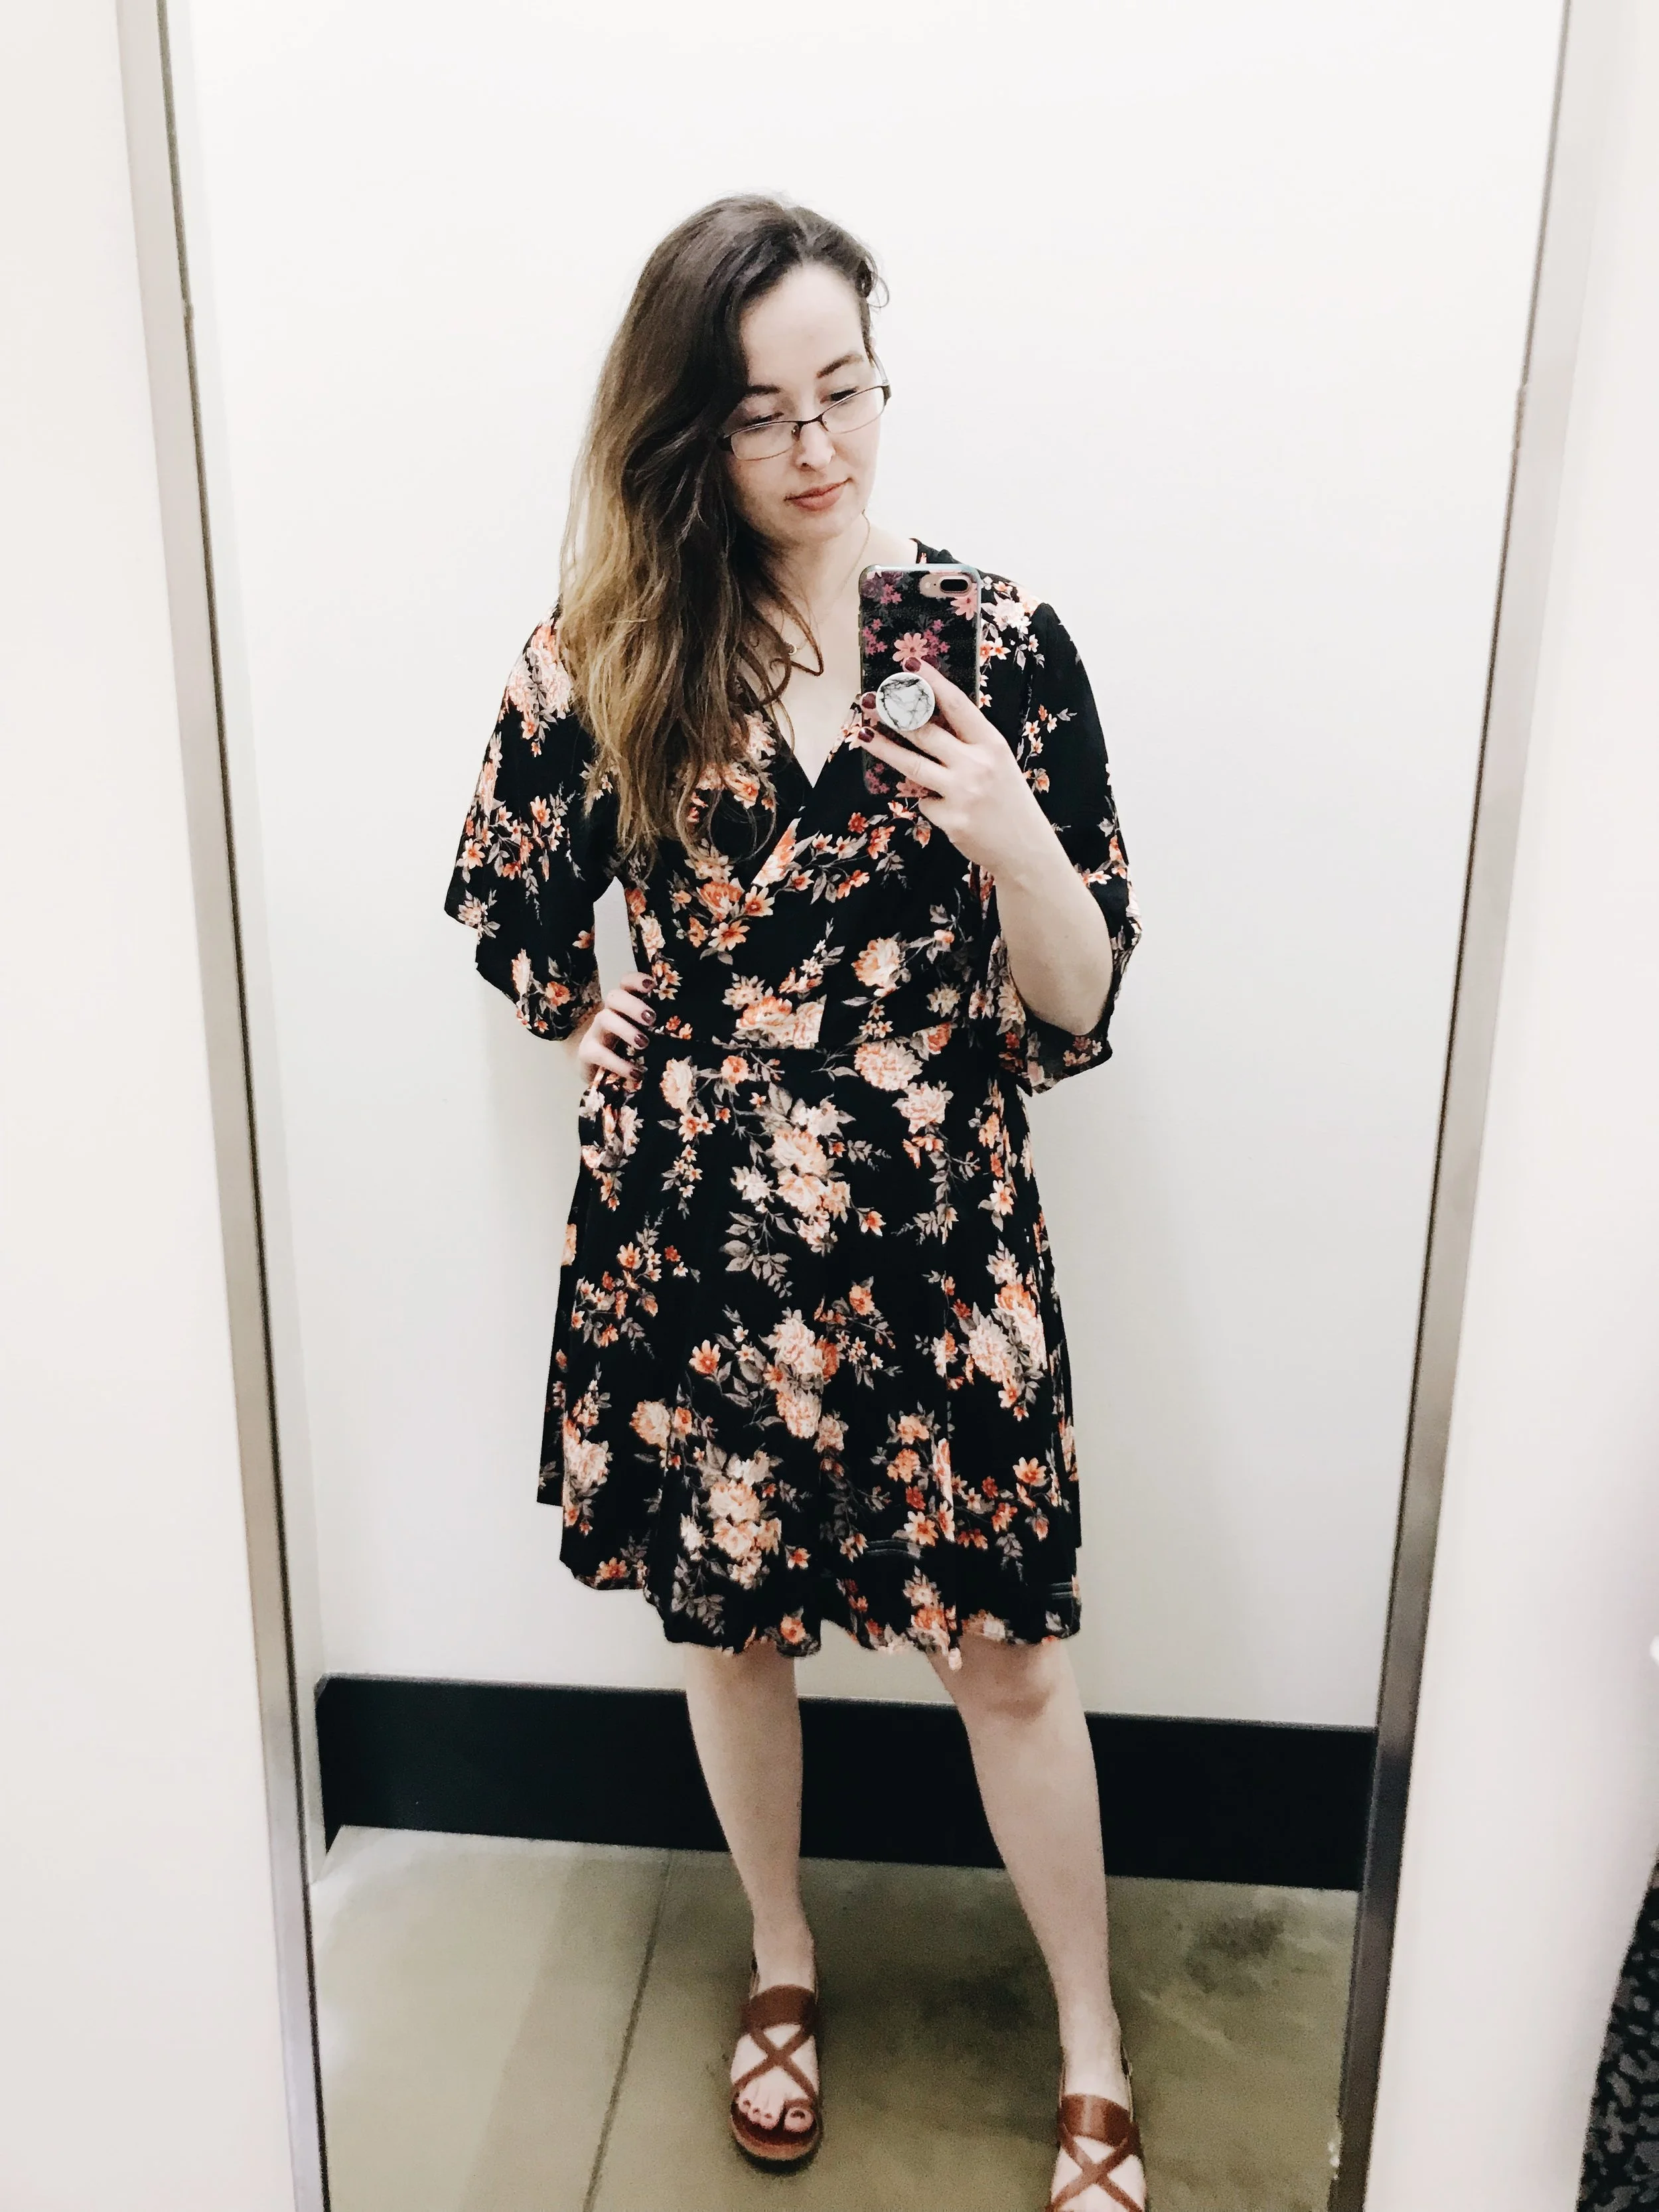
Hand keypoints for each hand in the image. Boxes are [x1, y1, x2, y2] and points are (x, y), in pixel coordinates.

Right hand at [573, 970, 655, 1081]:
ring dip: (625, 1029)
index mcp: (623, 1006)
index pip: (626, 983)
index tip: (652, 984)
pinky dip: (619, 1064)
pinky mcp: (587, 1053)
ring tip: (644, 1043)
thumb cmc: (627, 1050)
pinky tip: (636, 1073)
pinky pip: (600, 1054)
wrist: (598, 1073)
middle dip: (633, 1005)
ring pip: (605, 1019)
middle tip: (652, 1019)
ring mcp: (595, 1032)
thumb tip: (691, 1033)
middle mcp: (608, 1013)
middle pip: (614, 997)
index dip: (637, 980)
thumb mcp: (643, 1036)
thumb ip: (658, 1030)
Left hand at [856, 658, 1055, 882]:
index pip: (957, 705)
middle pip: (926, 732)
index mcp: (992, 744)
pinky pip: (923, 802)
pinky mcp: (949, 819)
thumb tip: (926, 719)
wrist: (1025, 848)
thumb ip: (968, 744)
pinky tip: (944, 808)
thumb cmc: (1007, 800)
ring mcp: (961, 793)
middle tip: (870, 699)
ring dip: (884, 747)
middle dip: (894, 713)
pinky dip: (927, 801)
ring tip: (863, 734)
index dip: (931, 683)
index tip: (909, 666)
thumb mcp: (997, 763)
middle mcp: (976, 765)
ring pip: (912, 764)